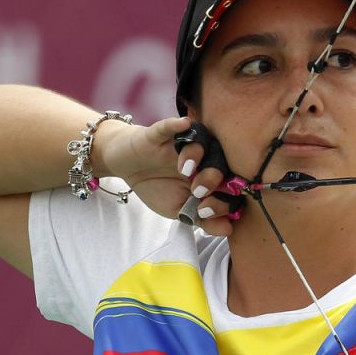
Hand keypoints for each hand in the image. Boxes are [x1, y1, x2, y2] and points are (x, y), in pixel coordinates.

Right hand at [94, 116, 236, 235]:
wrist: (126, 167)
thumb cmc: (158, 187)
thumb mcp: (179, 210)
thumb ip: (202, 219)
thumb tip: (228, 230)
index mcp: (211, 176)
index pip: (229, 183)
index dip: (224, 198)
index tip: (205, 212)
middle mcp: (203, 157)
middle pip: (220, 159)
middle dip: (213, 177)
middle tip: (197, 191)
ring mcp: (183, 143)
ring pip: (200, 140)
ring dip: (196, 155)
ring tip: (185, 170)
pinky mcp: (160, 134)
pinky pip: (170, 126)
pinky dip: (176, 125)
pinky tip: (182, 124)